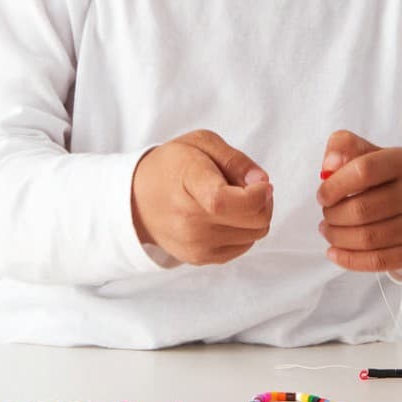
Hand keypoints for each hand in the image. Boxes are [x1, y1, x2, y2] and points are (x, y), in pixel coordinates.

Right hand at [131, 130, 272, 265]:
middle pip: (255, 220)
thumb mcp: (202, 143)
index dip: (257, 195)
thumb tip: (262, 182)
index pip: (225, 201)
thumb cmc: (173, 166)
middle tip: (250, 186)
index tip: (262, 183)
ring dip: (254, 215)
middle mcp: (190, 220)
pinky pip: (244, 246)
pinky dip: (243, 230)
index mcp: (189, 184)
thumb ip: (236, 159)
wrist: (137, 199)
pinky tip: (225, 215)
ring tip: (234, 199)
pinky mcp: (200, 258)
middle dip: (264, 201)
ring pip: (256, 234)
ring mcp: (195, 244)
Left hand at [316, 130, 401, 272]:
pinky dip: (349, 259)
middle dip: (333, 215)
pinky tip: (334, 252)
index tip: (322, 195)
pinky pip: (379, 261)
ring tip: (328, 230)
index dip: (334, 186)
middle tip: (327, 214)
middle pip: (361, 210)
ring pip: (367, 238)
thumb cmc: (384, 177)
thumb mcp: (367, 153)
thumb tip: (328, 167)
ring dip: (337, 237)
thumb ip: (342, 147)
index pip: (362, 171)